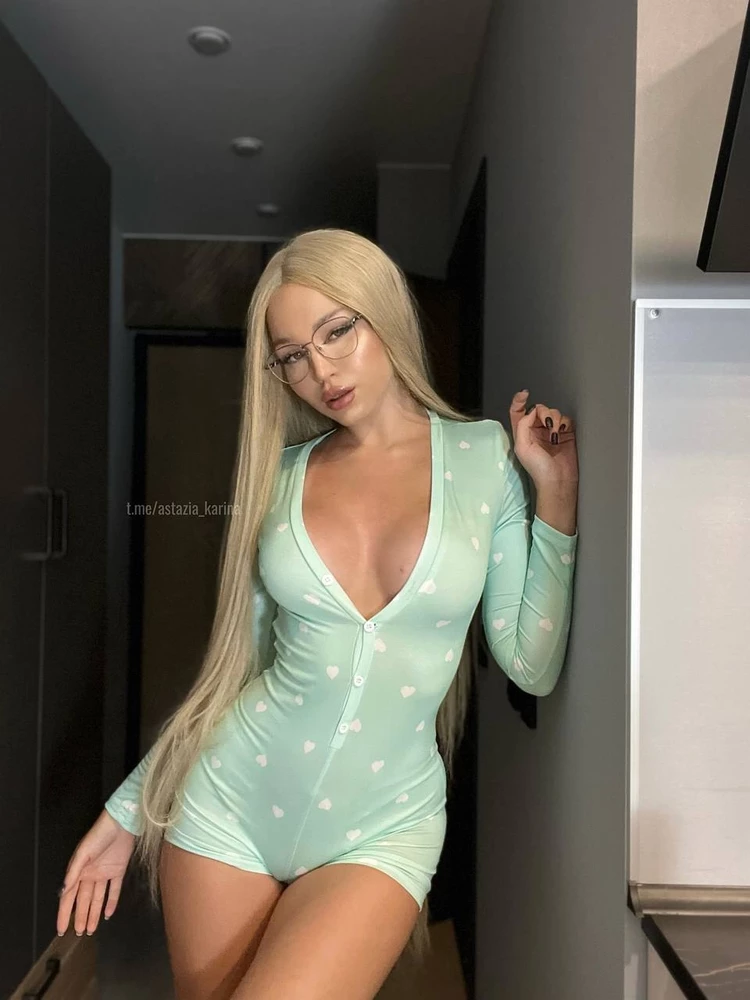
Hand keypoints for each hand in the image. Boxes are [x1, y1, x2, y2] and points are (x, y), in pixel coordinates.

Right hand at [57, 809, 136, 936]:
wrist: (120, 824)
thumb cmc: (98, 836)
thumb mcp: (83, 854)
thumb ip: (74, 873)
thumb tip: (63, 892)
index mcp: (79, 871)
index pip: (69, 897)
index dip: (64, 913)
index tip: (61, 929)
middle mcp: (90, 875)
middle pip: (84, 901)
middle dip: (80, 917)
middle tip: (78, 934)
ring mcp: (104, 873)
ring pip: (97, 898)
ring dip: (94, 913)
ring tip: (91, 930)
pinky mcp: (118, 871)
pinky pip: (114, 890)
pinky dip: (111, 902)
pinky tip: (108, 914)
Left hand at [508, 389, 578, 488]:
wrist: (558, 480)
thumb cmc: (538, 469)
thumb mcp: (522, 446)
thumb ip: (523, 425)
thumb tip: (532, 411)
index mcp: (523, 433)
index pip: (518, 411)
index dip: (519, 400)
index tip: (525, 393)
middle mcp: (536, 430)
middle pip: (538, 409)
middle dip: (543, 413)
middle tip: (547, 425)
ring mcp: (551, 431)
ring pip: (553, 412)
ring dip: (554, 420)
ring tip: (555, 436)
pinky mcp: (565, 434)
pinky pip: (565, 419)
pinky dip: (564, 422)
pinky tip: (562, 433)